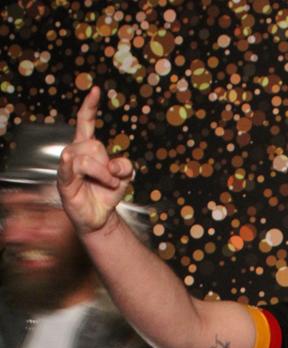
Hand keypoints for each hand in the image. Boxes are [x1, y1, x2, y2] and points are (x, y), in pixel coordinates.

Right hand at [58, 87, 133, 234]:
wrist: (100, 219)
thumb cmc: (107, 195)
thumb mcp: (124, 178)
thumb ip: (125, 166)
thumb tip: (115, 164)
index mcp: (87, 148)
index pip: (85, 122)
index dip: (89, 106)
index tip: (96, 90)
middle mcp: (74, 153)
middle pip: (94, 144)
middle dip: (108, 163)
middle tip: (113, 180)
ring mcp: (67, 166)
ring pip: (86, 156)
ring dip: (103, 173)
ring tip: (108, 184)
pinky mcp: (64, 181)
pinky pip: (71, 165)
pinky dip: (82, 168)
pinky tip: (82, 172)